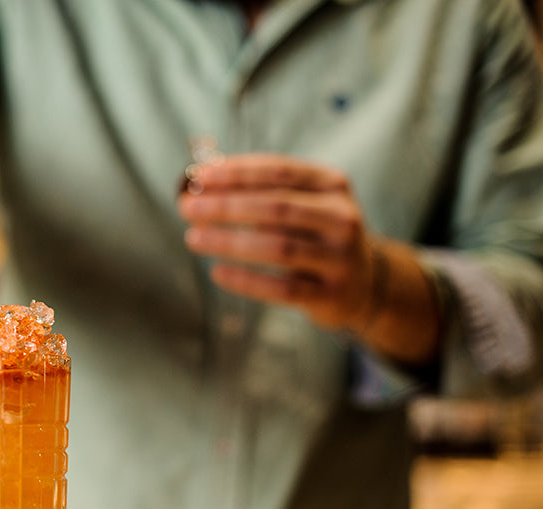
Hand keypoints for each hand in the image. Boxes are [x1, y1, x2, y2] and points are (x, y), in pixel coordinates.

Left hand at [178, 153, 378, 331]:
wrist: (364, 282)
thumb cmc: (315, 235)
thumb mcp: (302, 204)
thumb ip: (259, 190)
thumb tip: (201, 179)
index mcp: (332, 185)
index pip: (279, 171)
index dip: (237, 172)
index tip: (198, 176)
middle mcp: (342, 218)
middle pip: (277, 207)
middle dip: (226, 206)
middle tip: (187, 208)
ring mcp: (340, 258)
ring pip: (278, 248)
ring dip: (230, 241)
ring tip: (194, 238)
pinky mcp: (331, 294)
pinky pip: (282, 288)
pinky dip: (246, 280)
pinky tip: (217, 271)